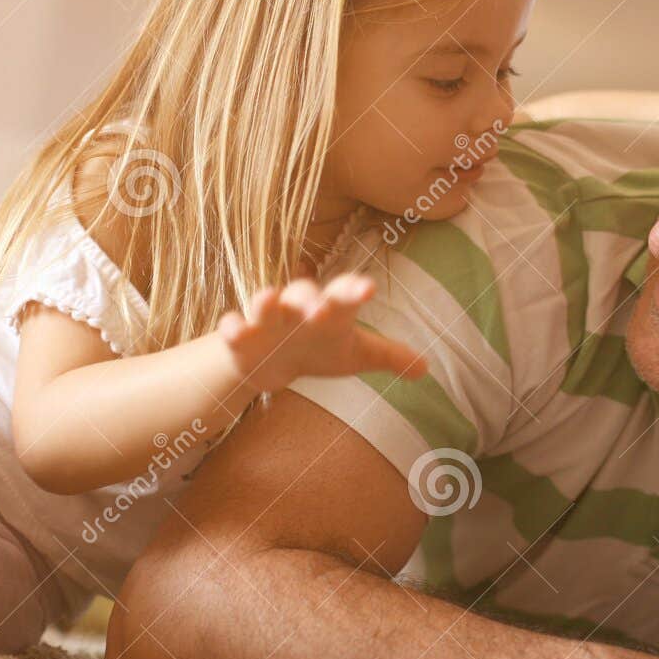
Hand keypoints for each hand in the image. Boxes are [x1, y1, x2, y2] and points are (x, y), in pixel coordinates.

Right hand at [218, 273, 427, 394]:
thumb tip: (426, 369)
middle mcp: (297, 307)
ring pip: (264, 304)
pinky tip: (232, 331)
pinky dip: (231, 328)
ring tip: (269, 297)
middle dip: (310, 297)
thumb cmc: (318, 348)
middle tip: (320, 307)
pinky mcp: (240, 336)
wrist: (269, 358)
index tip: (368, 289)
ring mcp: (266, 319)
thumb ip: (388, 356)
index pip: (344, 294)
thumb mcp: (354, 354)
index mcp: (328, 308)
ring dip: (265, 300)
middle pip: (303, 292)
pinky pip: (232, 328)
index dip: (354, 290)